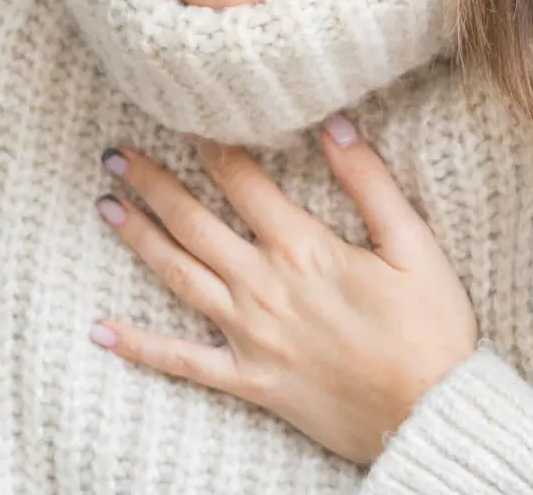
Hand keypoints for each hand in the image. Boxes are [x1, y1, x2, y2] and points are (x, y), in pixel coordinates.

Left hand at [90, 114, 479, 463]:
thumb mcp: (416, 246)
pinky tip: (100, 331)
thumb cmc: (432, 330)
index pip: (243, 182)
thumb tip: (334, 124)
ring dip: (140, 239)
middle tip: (116, 154)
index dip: (210, 145)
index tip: (180, 116)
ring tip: (106, 206)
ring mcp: (251, 336)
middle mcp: (266, 287)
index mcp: (305, 248)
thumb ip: (370, 183)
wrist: (431, 416)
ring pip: (180, 277)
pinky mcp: (250, 380)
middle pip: (195, 224)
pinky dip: (140, 347)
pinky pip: (183, 362)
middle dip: (153, 184)